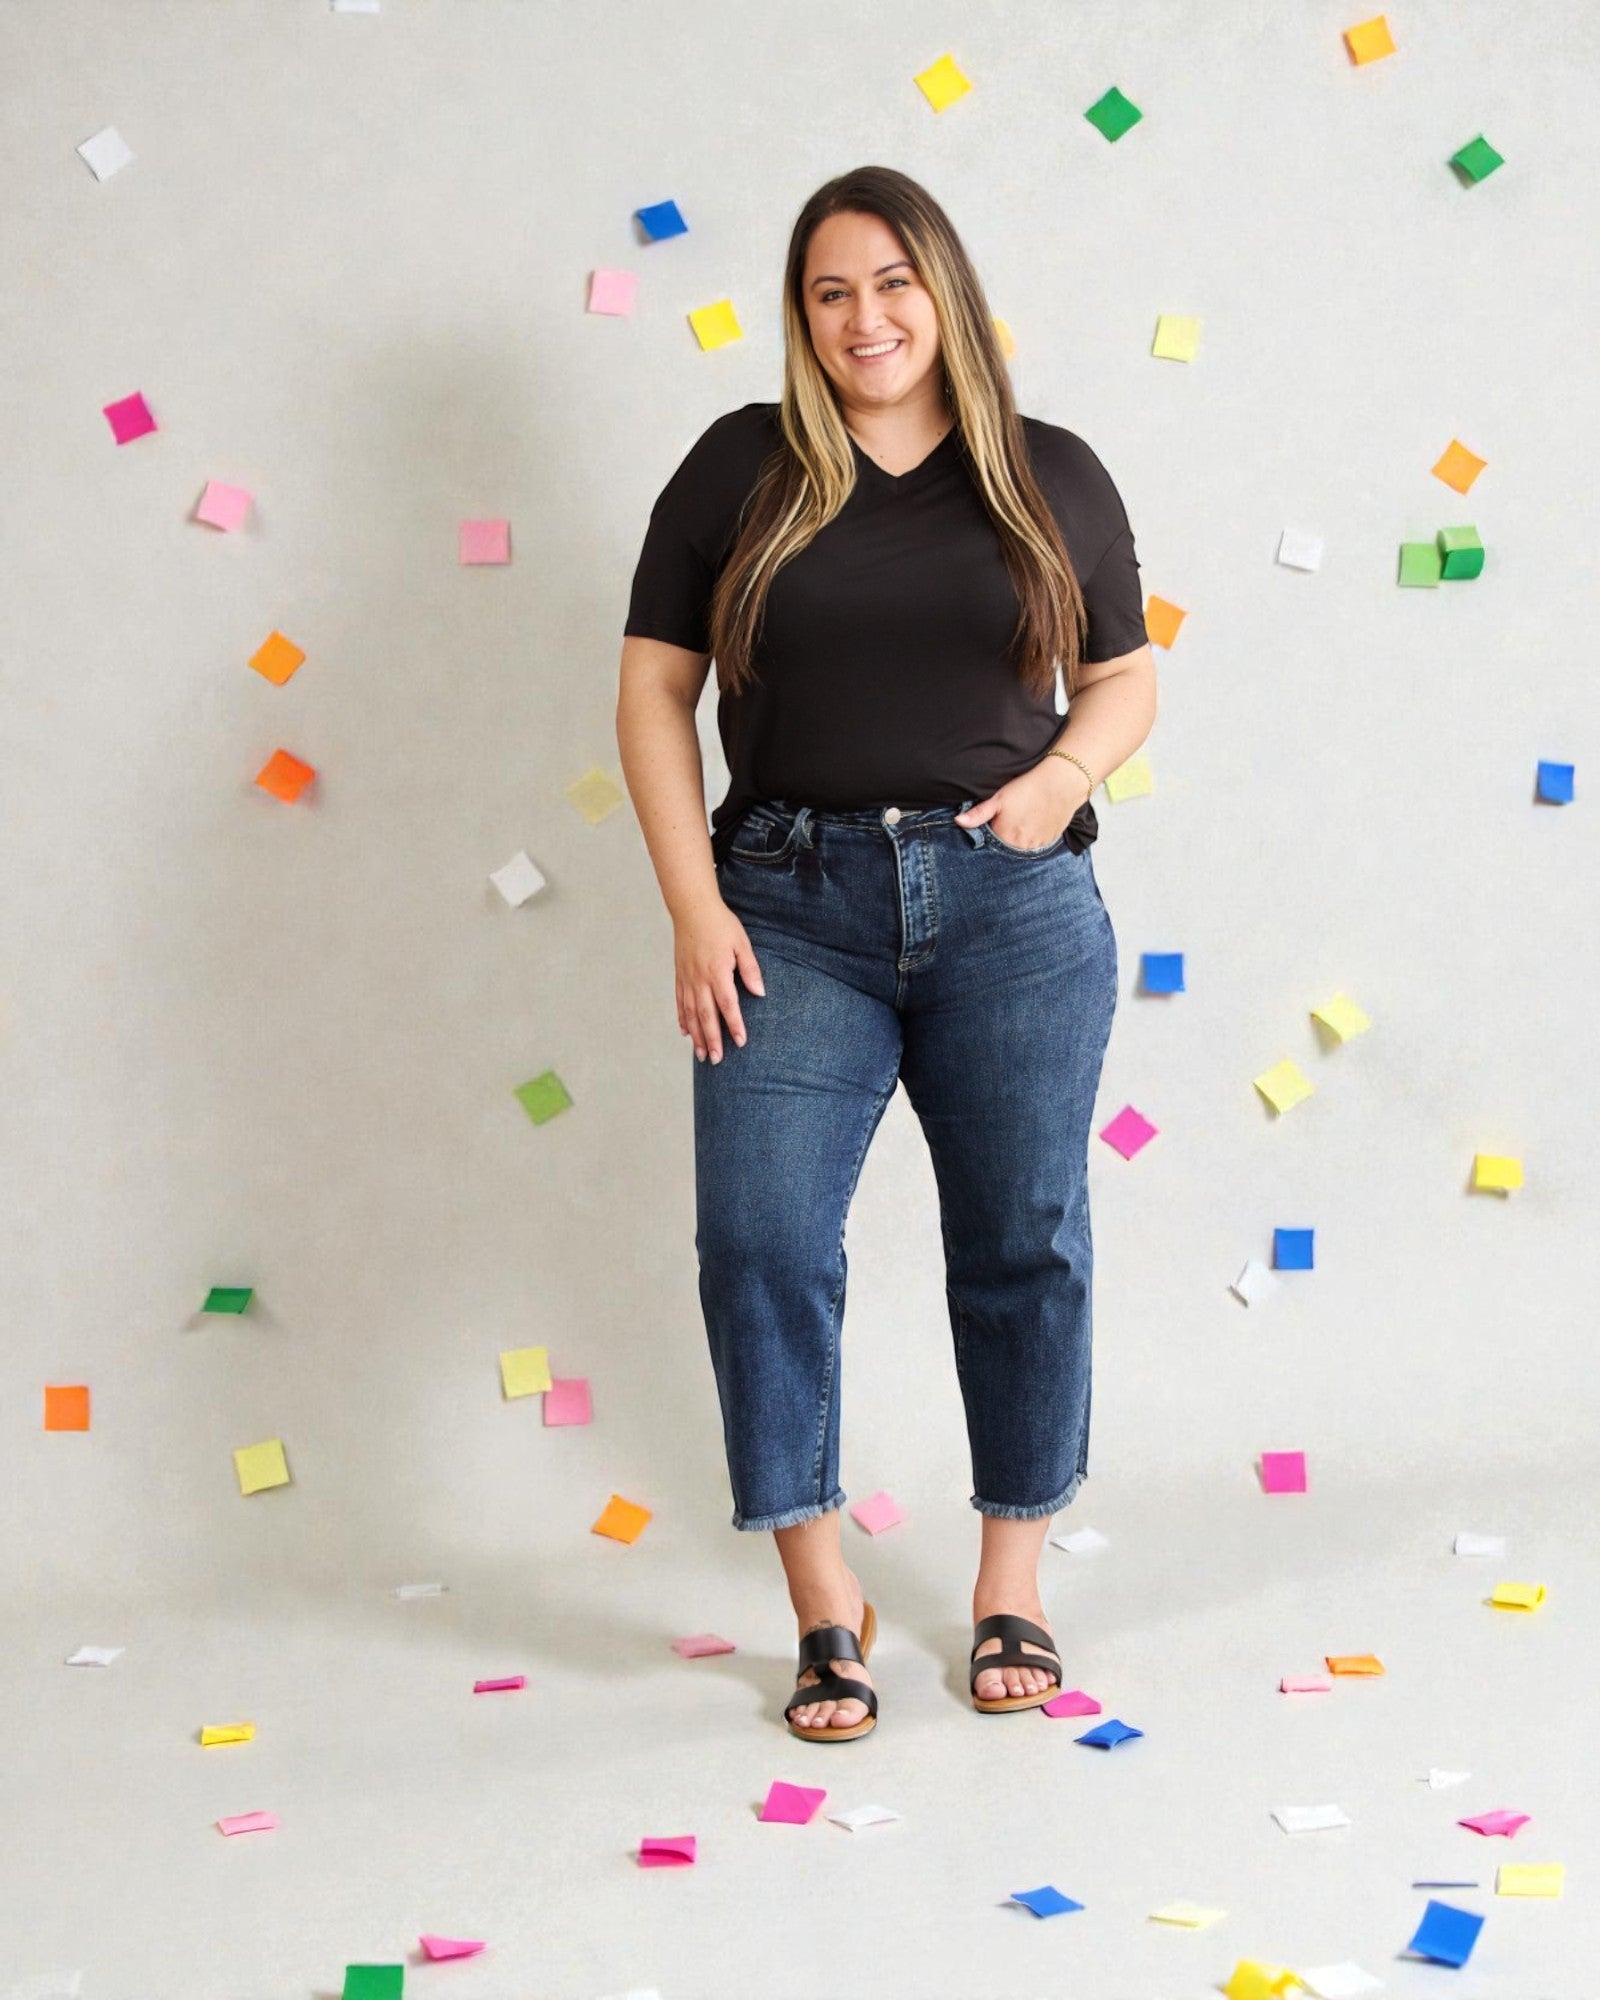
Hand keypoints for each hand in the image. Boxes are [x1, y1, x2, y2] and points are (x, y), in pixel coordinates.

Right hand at [674, 895, 764, 1062]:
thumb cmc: (721, 925)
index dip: (734, 1025)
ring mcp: (687, 979)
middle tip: (716, 1060)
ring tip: (700, 1055)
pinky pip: (679, 1002)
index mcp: (717, 972)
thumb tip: (760, 992)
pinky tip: (686, 1032)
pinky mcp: (679, 976)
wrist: (692, 909)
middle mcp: (699, 979)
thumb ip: (750, 969)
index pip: (727, 1005)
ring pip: (690, 1013)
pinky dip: (682, 1019)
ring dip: (696, 1036)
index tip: (741, 1042)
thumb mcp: (741, 943)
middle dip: (711, 1040)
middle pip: (705, 1015)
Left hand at [955, 756, 1088, 848]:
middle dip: (1003, 837)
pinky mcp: (1050, 842)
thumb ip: (978, 814)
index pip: (989, 844)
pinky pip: (1036, 845)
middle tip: (1011, 818)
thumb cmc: (1028, 788)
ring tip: (1023, 819)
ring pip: (1021, 847)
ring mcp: (1037, 846)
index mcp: (1005, 838)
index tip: (993, 823)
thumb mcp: (999, 799)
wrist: (1062, 782)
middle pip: (1006, 847)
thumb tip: (958, 821)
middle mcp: (1021, 847)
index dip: (990, 833)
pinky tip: (1034, 822)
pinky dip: (1032, 837)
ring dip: (1019, 838)